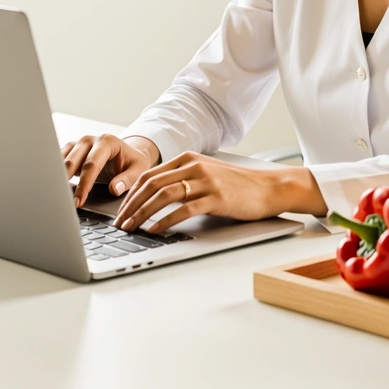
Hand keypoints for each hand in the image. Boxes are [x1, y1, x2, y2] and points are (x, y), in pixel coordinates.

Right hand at [62, 133, 159, 207]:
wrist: (128, 154)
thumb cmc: (133, 162)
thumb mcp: (138, 170)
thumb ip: (127, 179)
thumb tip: (114, 189)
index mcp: (107, 142)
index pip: (92, 164)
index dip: (84, 184)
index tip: (79, 201)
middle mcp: (90, 140)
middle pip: (72, 161)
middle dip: (66, 182)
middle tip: (64, 202)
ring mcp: (79, 144)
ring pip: (62, 160)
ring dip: (57, 178)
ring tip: (55, 196)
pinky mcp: (71, 150)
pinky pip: (58, 160)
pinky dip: (55, 173)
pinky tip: (53, 187)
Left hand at [112, 151, 289, 234]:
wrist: (269, 188)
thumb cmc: (238, 185)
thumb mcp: (207, 175)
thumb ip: (184, 179)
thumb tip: (154, 198)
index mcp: (189, 158)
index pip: (150, 174)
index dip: (131, 193)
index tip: (120, 210)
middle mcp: (195, 166)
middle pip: (152, 184)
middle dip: (131, 205)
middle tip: (119, 223)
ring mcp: (206, 181)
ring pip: (163, 195)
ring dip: (142, 213)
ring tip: (131, 228)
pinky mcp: (216, 197)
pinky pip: (183, 209)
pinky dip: (164, 220)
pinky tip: (155, 230)